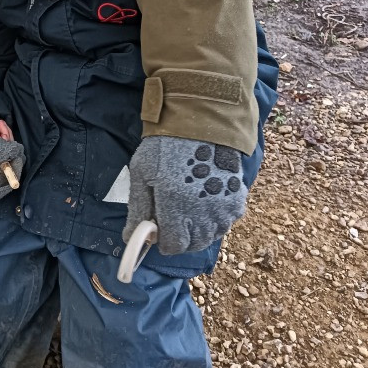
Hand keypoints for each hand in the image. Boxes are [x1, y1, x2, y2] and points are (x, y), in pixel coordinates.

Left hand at [123, 136, 246, 254]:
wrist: (200, 122)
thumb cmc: (164, 146)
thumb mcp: (142, 173)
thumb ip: (138, 209)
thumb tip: (130, 239)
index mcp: (176, 206)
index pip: (173, 246)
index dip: (164, 241)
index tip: (159, 229)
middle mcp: (202, 213)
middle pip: (192, 244)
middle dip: (180, 237)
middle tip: (172, 218)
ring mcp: (223, 208)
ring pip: (210, 236)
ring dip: (198, 231)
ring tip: (188, 209)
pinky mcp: (237, 199)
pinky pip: (226, 223)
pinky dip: (215, 220)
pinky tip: (205, 201)